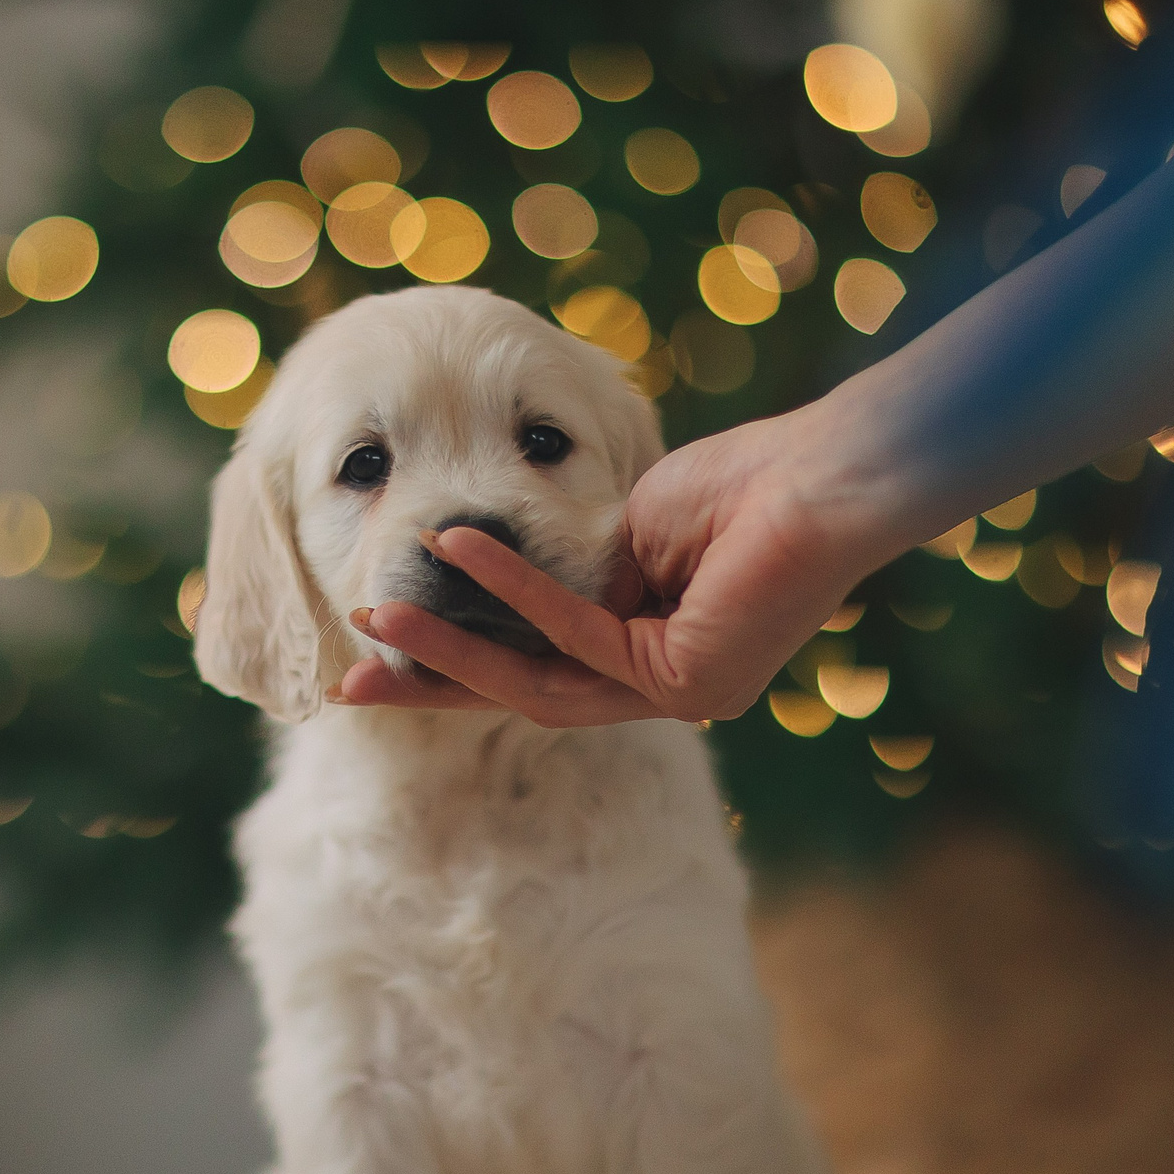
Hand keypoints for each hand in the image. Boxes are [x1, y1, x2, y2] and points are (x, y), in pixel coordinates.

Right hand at [331, 407, 894, 726]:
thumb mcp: (623, 531)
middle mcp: (660, 692)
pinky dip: (512, 591)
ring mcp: (676, 697)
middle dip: (431, 685)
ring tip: (376, 618)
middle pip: (520, 695)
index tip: (377, 646)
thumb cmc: (741, 485)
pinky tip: (458, 554)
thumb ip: (561, 571)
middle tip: (347, 683)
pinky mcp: (688, 683)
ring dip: (451, 648)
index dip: (451, 662)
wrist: (826, 476)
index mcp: (647, 660)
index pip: (531, 667)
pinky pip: (575, 636)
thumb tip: (486, 581)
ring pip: (537, 683)